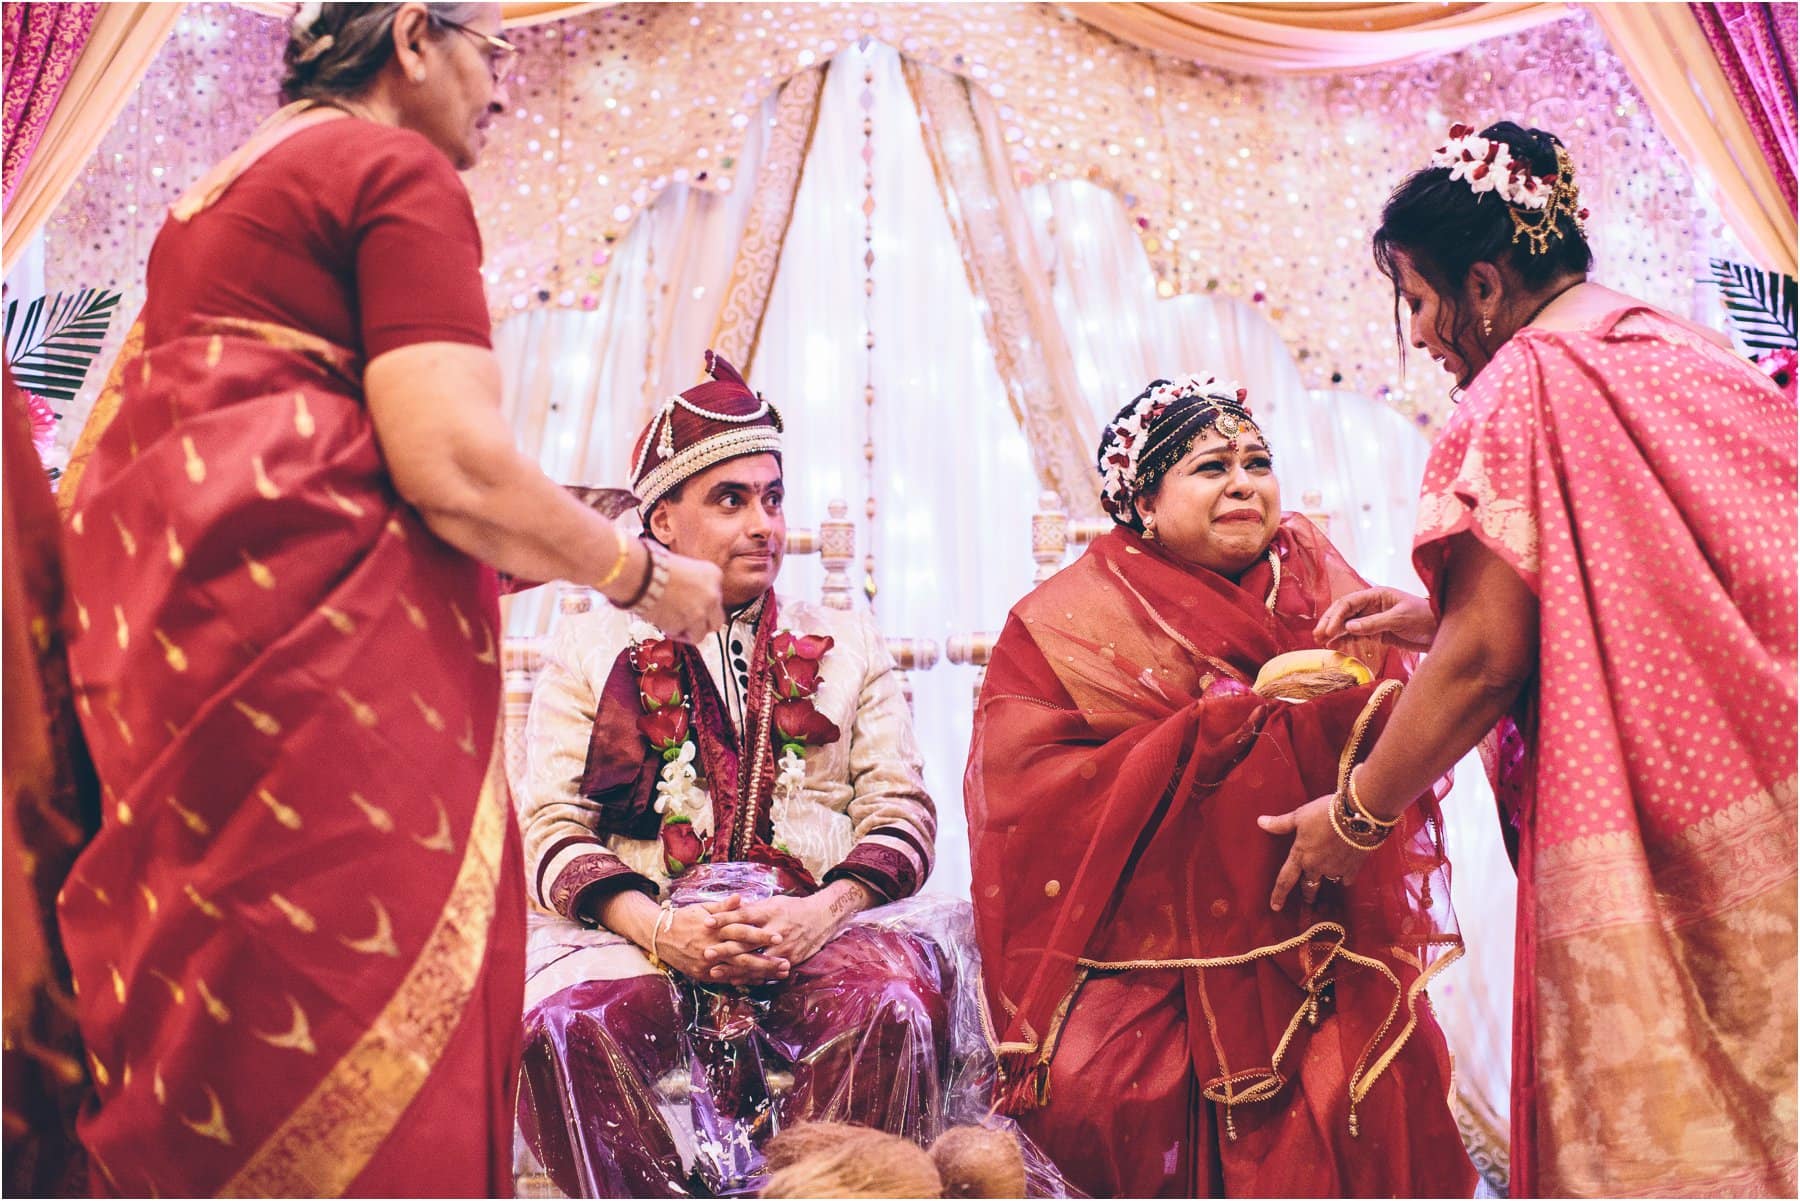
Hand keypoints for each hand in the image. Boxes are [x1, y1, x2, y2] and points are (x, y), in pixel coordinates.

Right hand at [633, 550, 725, 644]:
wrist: (641, 574)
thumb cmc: (654, 566)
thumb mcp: (683, 566)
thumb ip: (694, 583)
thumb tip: (689, 596)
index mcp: (713, 575)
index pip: (717, 598)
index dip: (704, 605)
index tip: (695, 608)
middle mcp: (712, 594)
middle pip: (716, 620)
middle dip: (703, 624)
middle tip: (690, 623)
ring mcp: (701, 611)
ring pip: (701, 633)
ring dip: (688, 632)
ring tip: (674, 625)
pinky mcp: (686, 625)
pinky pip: (683, 636)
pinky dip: (674, 633)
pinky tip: (665, 624)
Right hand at [656, 895, 790, 986]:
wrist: (659, 936)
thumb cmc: (683, 918)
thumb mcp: (703, 908)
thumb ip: (724, 907)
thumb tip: (742, 898)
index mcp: (714, 929)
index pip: (741, 932)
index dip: (761, 935)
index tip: (779, 937)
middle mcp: (711, 948)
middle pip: (743, 956)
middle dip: (766, 961)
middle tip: (787, 962)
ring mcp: (707, 964)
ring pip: (737, 971)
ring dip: (760, 974)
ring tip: (779, 974)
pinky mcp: (703, 975)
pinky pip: (726, 979)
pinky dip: (743, 981)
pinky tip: (759, 981)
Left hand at [704, 881, 874, 975]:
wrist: (822, 918)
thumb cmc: (793, 908)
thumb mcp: (773, 902)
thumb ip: (751, 908)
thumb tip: (727, 908)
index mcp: (771, 912)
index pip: (744, 915)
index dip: (725, 918)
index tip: (706, 921)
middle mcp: (776, 930)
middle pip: (747, 941)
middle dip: (725, 948)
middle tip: (705, 953)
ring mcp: (783, 948)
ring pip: (755, 960)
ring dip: (734, 968)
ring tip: (714, 972)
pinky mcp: (789, 960)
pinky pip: (766, 972)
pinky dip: (750, 977)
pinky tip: (735, 980)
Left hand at [1257, 796, 1372, 910]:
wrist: (1357, 817)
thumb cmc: (1325, 813)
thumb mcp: (1300, 816)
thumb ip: (1281, 824)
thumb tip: (1260, 822)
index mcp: (1301, 856)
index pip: (1285, 880)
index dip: (1279, 895)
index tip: (1275, 907)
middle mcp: (1317, 867)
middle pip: (1309, 887)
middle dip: (1308, 894)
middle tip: (1308, 898)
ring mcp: (1336, 869)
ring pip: (1329, 881)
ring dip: (1327, 881)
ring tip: (1328, 879)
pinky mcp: (1353, 868)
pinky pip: (1347, 879)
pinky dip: (1345, 876)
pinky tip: (1347, 872)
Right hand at [1314, 587, 1435, 651]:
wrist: (1443, 631)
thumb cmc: (1425, 617)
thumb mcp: (1400, 618)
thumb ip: (1374, 622)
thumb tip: (1347, 627)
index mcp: (1377, 595)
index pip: (1349, 602)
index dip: (1335, 615)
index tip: (1327, 630)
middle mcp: (1372, 605)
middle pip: (1344, 612)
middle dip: (1330, 623)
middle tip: (1318, 636)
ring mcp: (1374, 619)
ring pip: (1347, 624)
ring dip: (1334, 632)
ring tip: (1321, 642)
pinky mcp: (1378, 633)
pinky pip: (1356, 635)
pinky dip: (1345, 640)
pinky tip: (1335, 645)